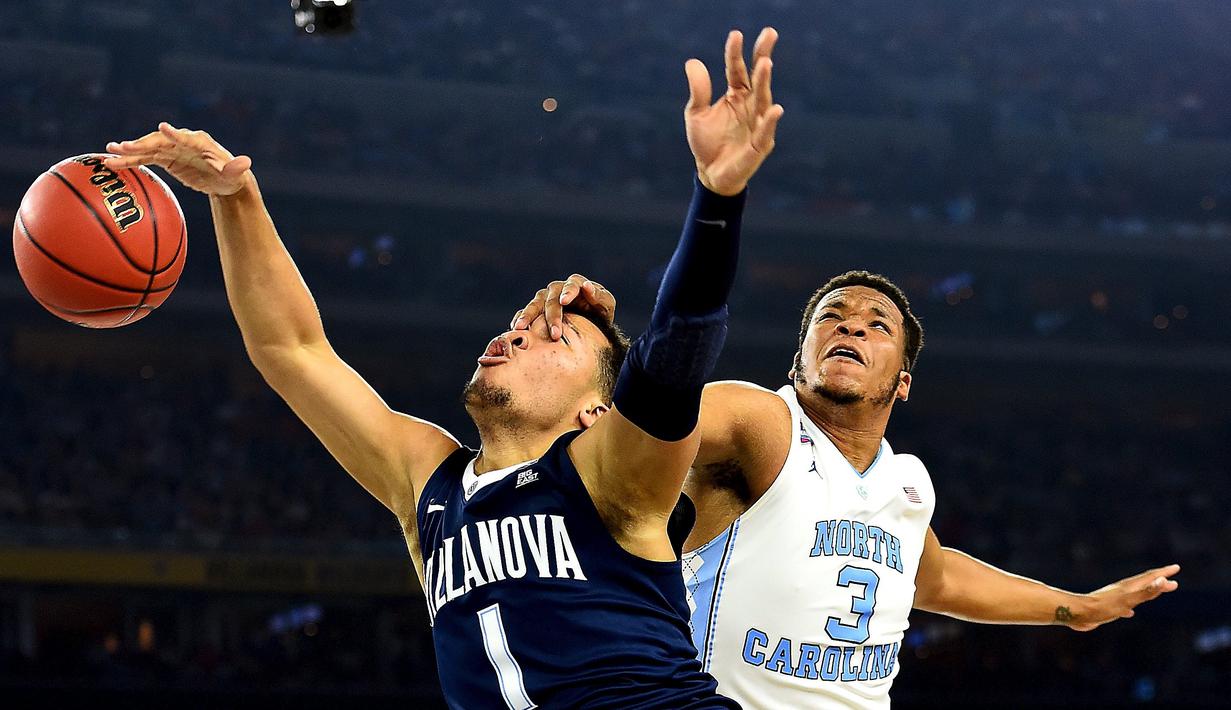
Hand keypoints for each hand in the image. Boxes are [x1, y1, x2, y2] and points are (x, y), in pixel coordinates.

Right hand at [104, 122, 252, 196]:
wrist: (224, 180)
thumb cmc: (231, 176)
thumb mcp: (235, 174)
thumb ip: (236, 168)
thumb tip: (246, 163)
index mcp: (200, 142)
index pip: (185, 137)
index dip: (174, 133)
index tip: (162, 128)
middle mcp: (182, 141)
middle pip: (159, 141)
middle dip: (141, 144)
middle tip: (122, 147)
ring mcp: (172, 149)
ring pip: (147, 149)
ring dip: (129, 151)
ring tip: (109, 153)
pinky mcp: (165, 158)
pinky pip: (145, 158)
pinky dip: (130, 160)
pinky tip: (112, 163)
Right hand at [510, 274, 615, 340]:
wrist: (588, 325)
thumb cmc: (600, 313)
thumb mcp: (606, 305)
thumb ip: (600, 296)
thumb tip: (587, 286)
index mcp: (575, 284)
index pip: (571, 285)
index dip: (568, 292)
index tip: (565, 301)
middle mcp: (557, 289)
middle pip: (551, 298)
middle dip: (552, 316)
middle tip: (555, 334)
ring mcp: (544, 299)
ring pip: (534, 304)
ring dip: (528, 316)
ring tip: (521, 328)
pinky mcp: (535, 310)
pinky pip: (524, 312)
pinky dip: (519, 319)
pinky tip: (516, 330)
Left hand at [685, 28, 784, 195]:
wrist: (710, 174)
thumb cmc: (706, 143)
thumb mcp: (696, 113)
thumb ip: (698, 90)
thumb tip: (693, 62)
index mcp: (736, 95)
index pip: (737, 69)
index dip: (736, 52)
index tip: (736, 34)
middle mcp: (750, 105)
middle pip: (757, 77)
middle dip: (762, 55)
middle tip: (769, 33)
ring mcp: (758, 124)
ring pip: (763, 99)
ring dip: (765, 82)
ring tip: (765, 63)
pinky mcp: (760, 145)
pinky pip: (766, 132)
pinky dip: (770, 122)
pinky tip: (774, 109)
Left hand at [1063, 564, 1179, 631]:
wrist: (1078, 613)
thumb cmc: (1103, 607)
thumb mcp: (1128, 600)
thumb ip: (1146, 592)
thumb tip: (1164, 580)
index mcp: (1129, 587)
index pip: (1150, 577)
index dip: (1164, 573)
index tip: (1176, 568)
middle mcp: (1122, 590)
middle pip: (1143, 583)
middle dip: (1158, 580)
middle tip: (1172, 579)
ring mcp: (1114, 598)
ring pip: (1134, 593)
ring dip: (1146, 592)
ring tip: (1153, 593)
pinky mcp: (1107, 608)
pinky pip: (1123, 606)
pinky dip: (1130, 607)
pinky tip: (1130, 612)